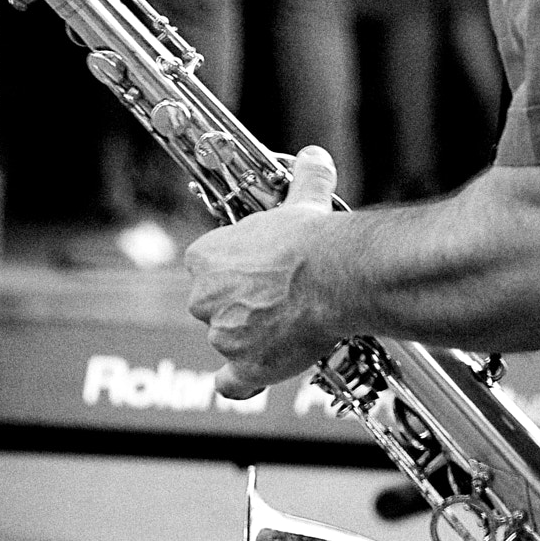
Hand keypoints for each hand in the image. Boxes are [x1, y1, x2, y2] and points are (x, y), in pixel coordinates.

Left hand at [184, 145, 344, 398]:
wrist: (334, 273)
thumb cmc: (312, 238)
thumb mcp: (302, 201)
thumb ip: (304, 180)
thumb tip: (315, 158)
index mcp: (206, 257)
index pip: (206, 267)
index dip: (233, 270)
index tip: (256, 271)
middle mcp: (205, 297)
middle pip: (213, 306)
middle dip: (240, 304)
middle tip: (277, 298)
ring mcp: (223, 333)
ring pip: (228, 340)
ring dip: (250, 337)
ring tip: (287, 327)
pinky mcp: (246, 364)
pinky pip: (231, 383)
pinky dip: (241, 382)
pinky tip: (253, 378)